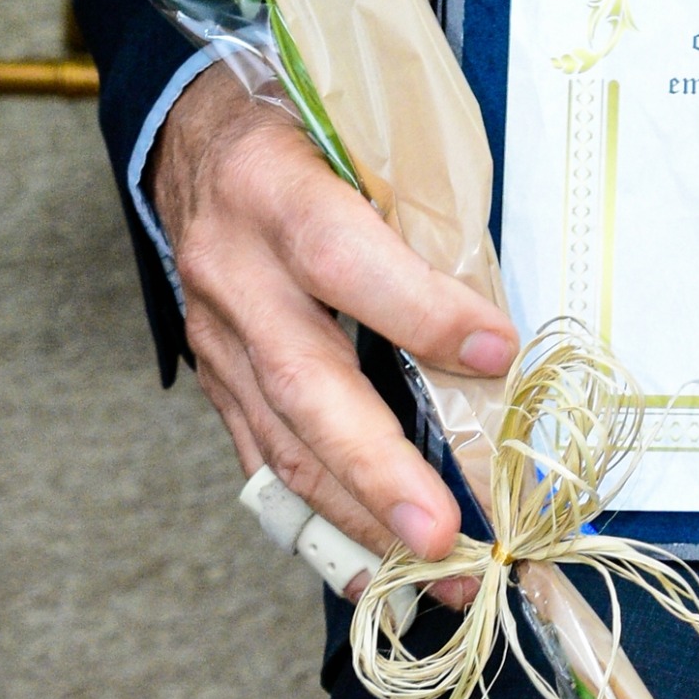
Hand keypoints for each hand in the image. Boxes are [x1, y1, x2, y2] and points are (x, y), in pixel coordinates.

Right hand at [150, 61, 515, 593]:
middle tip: (446, 534)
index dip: (421, 311)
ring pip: (284, 442)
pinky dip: (322, 523)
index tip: (499, 353)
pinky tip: (373, 571)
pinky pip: (266, 463)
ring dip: (363, 519)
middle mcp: (233, 272)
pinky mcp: (216, 380)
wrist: (194, 136)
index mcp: (273, 189)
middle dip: (379, 469)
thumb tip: (503, 306)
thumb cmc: (303, 124)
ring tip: (436, 575)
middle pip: (307, 382)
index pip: (346, 257)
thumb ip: (418, 206)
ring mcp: (216, 337)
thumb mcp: (358, 129)